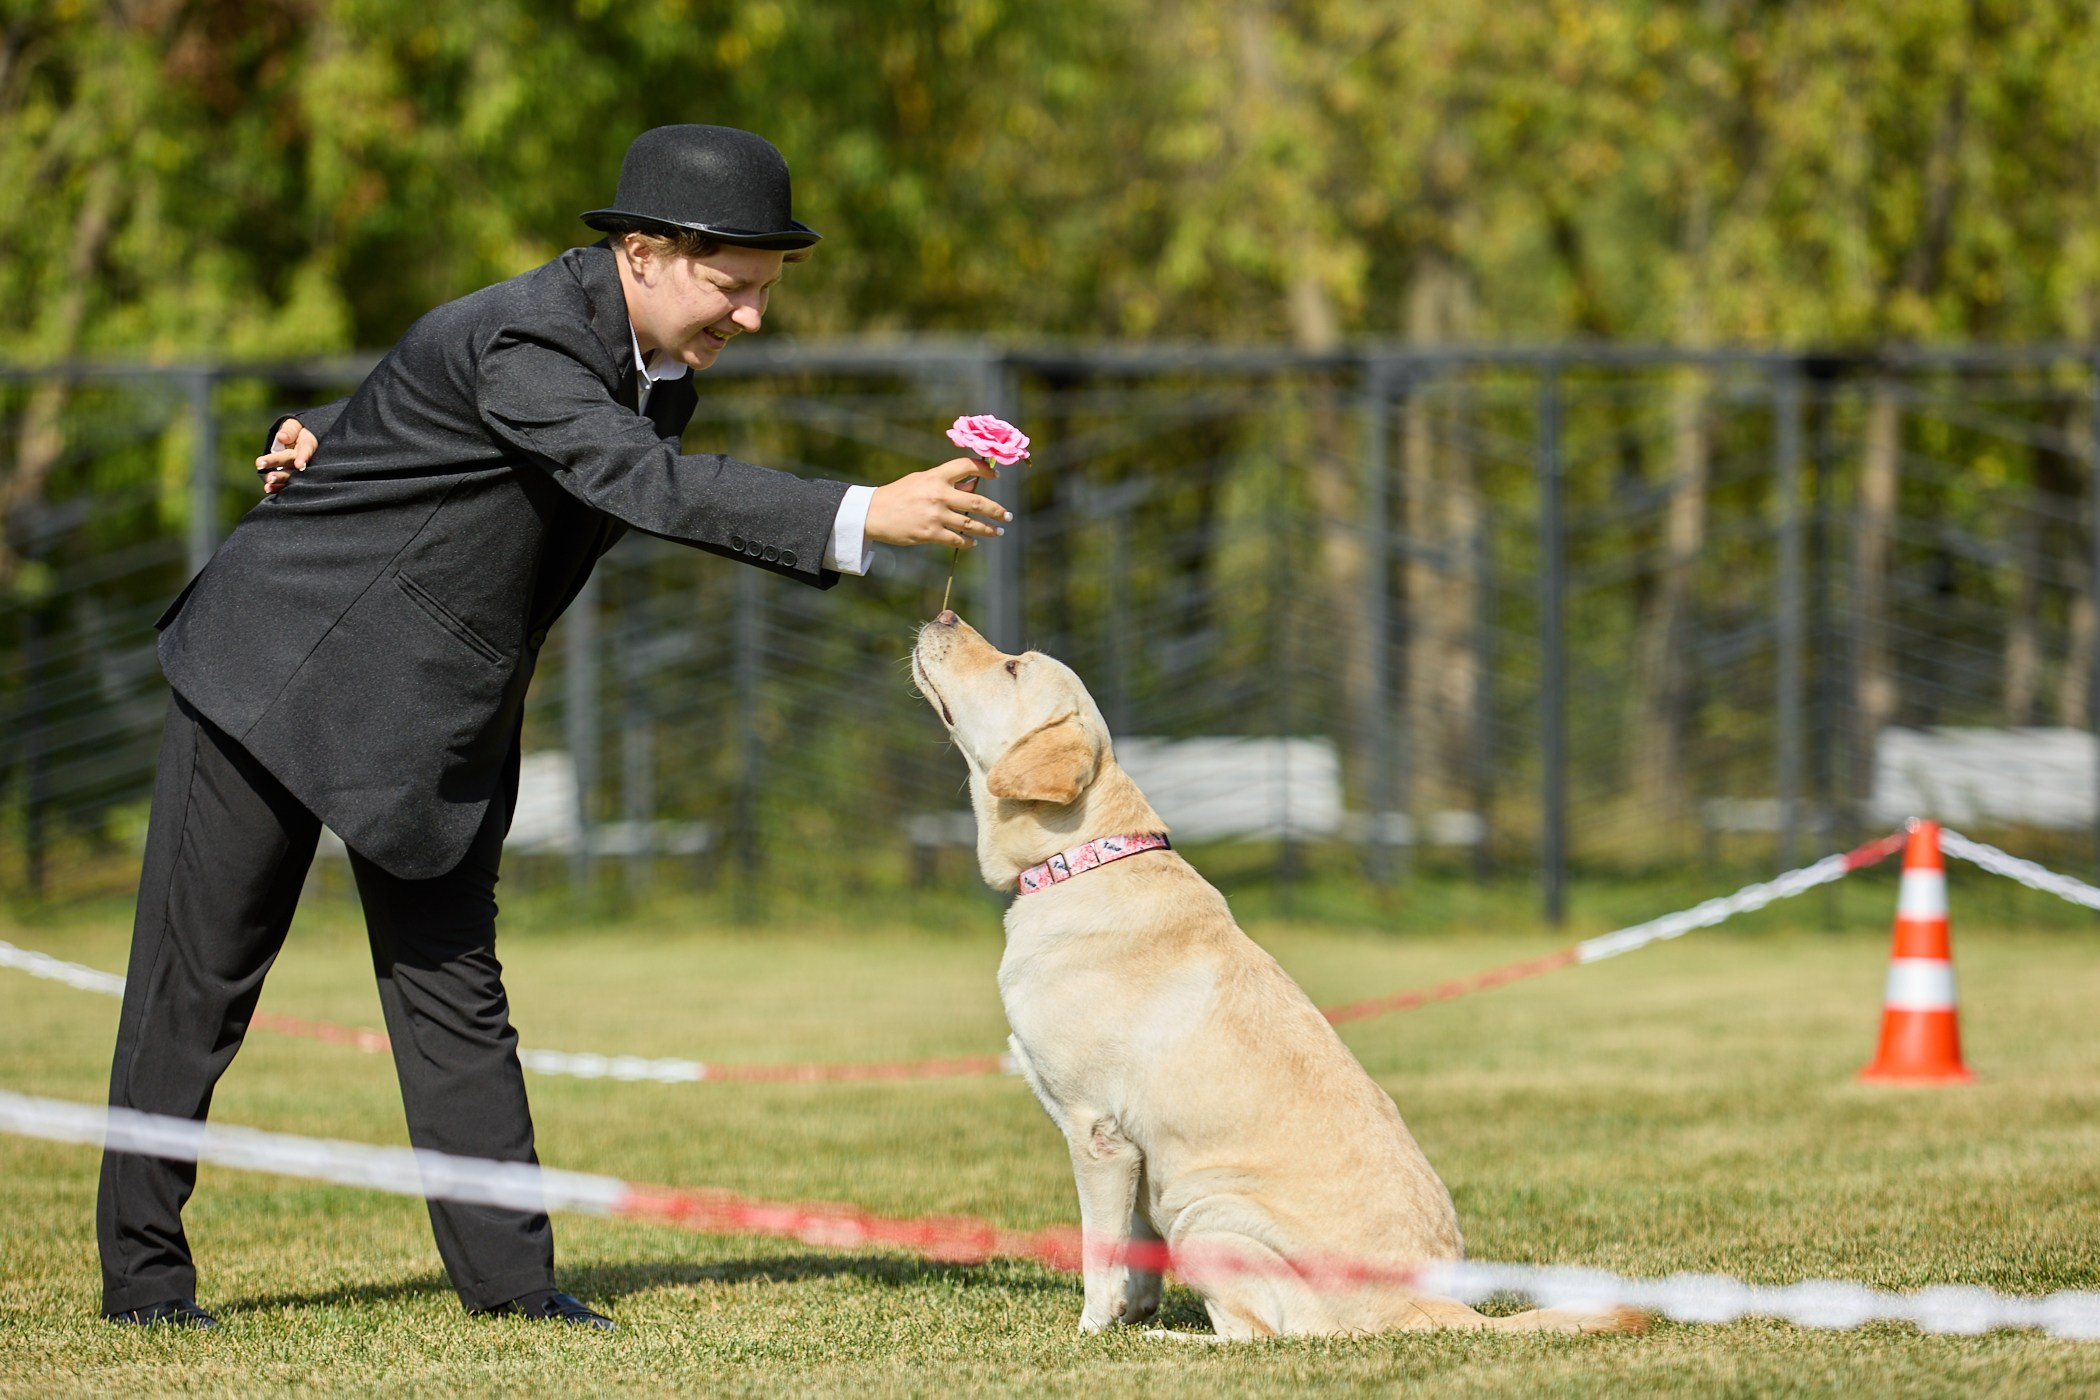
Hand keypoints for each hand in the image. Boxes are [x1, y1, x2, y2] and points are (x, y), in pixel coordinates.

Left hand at [256, 418, 317, 494]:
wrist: (302, 437)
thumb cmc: (298, 430)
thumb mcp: (295, 424)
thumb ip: (289, 430)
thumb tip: (282, 437)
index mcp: (308, 444)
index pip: (306, 450)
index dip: (303, 458)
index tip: (299, 465)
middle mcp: (305, 458)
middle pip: (293, 465)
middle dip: (282, 471)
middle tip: (270, 477)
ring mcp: (298, 469)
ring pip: (290, 475)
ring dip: (279, 480)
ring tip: (268, 482)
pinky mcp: (292, 475)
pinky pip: (286, 482)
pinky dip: (278, 486)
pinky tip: (268, 489)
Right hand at [865, 457, 1011, 547]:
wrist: (872, 513)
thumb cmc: (899, 494)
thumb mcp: (921, 480)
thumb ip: (947, 482)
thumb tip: (974, 486)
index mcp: (936, 476)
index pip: (967, 466)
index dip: (985, 469)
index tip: (996, 475)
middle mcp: (938, 494)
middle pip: (976, 500)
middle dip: (996, 510)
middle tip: (1007, 516)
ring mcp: (934, 515)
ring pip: (970, 523)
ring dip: (988, 529)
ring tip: (998, 532)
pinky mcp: (929, 534)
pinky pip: (956, 539)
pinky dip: (968, 541)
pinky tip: (974, 542)